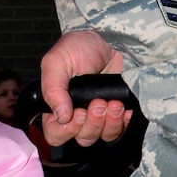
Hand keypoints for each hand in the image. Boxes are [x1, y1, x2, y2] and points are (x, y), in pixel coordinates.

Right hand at [40, 29, 132, 147]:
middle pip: (82, 138)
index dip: (66, 131)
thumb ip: (53, 89)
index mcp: (57, 107)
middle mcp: (77, 115)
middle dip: (92, 123)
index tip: (77, 113)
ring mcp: (98, 116)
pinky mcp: (117, 113)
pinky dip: (123, 122)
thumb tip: (61, 116)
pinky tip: (123, 108)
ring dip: (109, 122)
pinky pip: (121, 129)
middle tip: (98, 102)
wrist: (108, 38)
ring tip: (113, 102)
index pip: (56, 134)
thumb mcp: (57, 62)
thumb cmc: (78, 47)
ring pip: (102, 136)